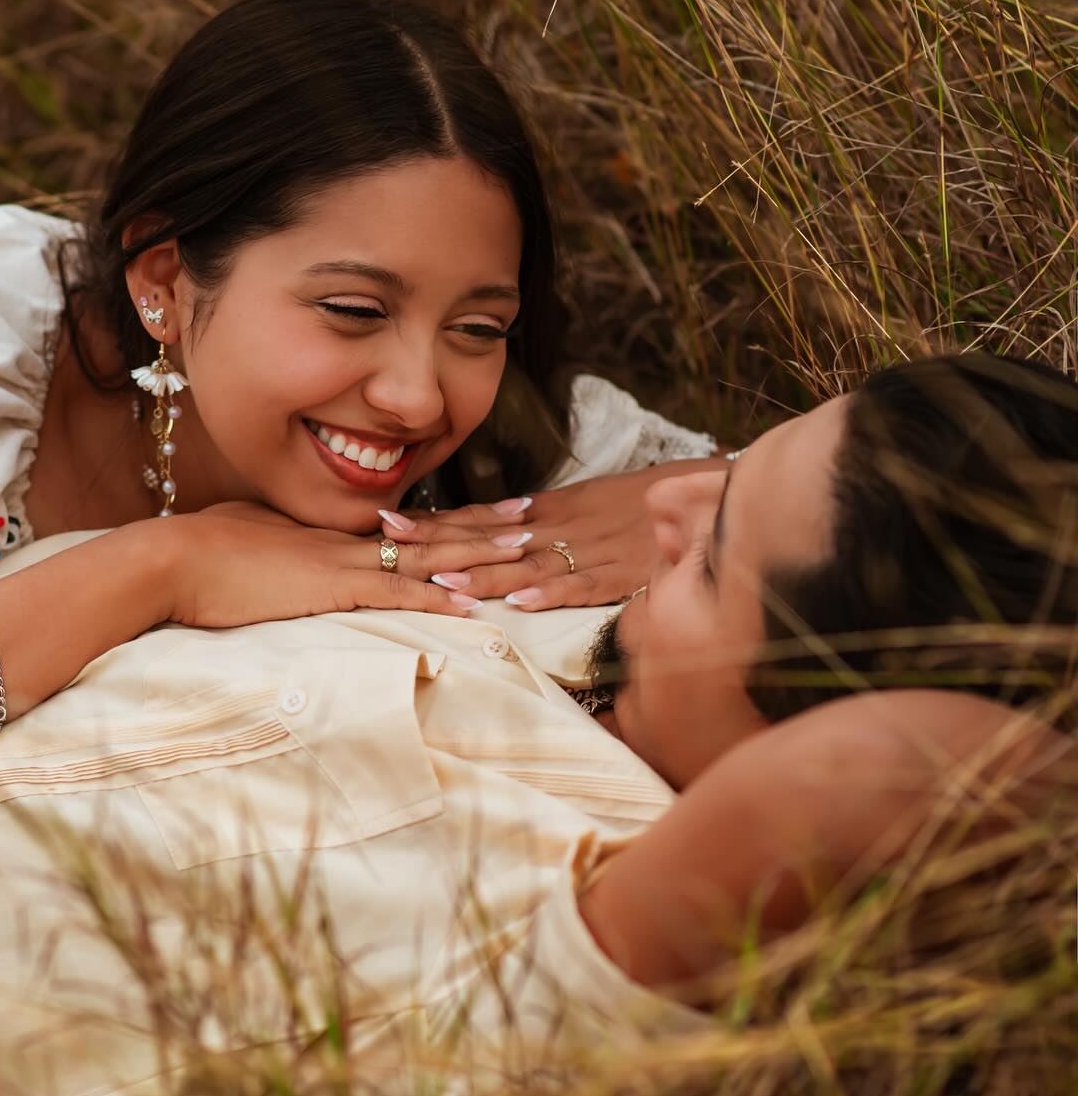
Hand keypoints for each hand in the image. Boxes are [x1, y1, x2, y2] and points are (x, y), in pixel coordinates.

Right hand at [149, 501, 544, 629]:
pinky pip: (396, 594)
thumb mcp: (253, 541)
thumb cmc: (200, 555)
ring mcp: (341, 561)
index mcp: (331, 530)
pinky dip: (437, 600)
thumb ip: (284, 546)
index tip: (489, 509)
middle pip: (429, 532)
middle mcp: (346, 539)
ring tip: (525, 551)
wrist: (171, 559)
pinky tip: (472, 605)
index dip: (451, 518)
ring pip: (426, 558)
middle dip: (483, 526)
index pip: (405, 524)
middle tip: (531, 517)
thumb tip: (290, 552)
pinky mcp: (331, 588)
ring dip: (478, 557)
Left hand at [373, 458, 728, 608]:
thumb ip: (549, 518)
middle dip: (439, 540)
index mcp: (552, 509)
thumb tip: (508, 526)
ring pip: (527, 563)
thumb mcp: (590, 503)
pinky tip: (522, 602)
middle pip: (491, 536)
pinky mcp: (620, 572)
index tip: (390, 519)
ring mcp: (589, 550)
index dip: (437, 520)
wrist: (707, 493)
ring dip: (483, 574)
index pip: (483, 516)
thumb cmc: (647, 502)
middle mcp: (561, 526)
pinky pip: (582, 584)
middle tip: (387, 540)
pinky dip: (552, 592)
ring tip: (441, 583)